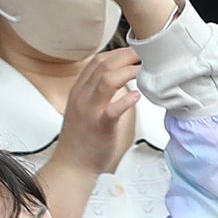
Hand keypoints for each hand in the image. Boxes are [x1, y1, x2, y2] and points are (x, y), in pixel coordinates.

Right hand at [54, 46, 140, 174]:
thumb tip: (117, 80)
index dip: (118, 52)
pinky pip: (112, 109)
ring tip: (143, 70)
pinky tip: (136, 96)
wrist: (72, 165)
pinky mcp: (100, 127)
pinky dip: (126, 100)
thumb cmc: (81, 139)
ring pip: (107, 80)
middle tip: (145, 56)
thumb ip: (96, 92)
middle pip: (103, 65)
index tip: (134, 52)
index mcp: (79, 91)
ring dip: (128, 71)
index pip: (97, 61)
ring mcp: (90, 111)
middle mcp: (82, 97)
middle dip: (127, 56)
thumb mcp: (83, 108)